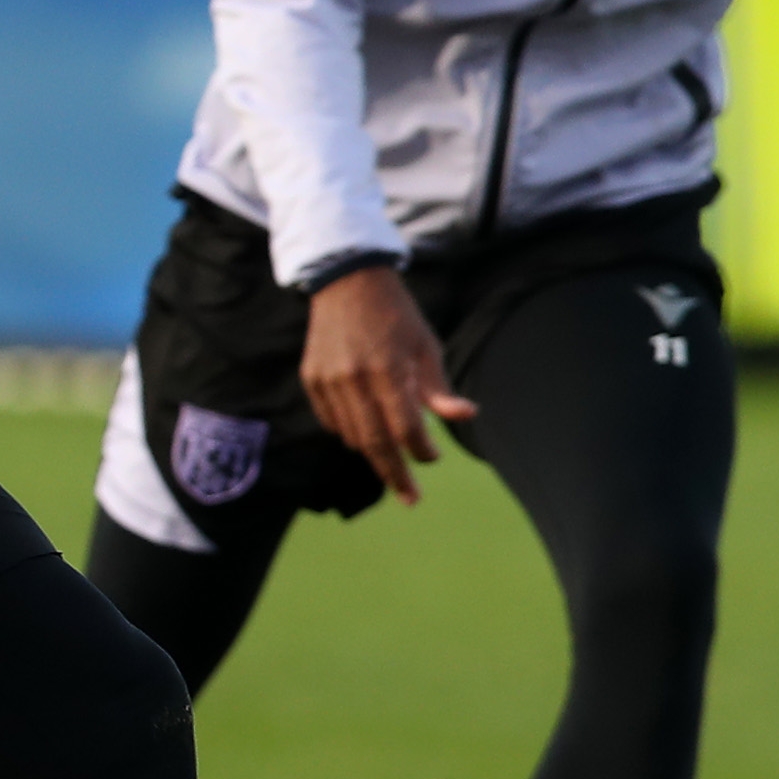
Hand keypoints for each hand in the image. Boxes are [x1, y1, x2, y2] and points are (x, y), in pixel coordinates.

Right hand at [299, 263, 476, 504]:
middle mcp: (353, 379)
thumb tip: (467, 416)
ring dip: (374, 453)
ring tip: (392, 461)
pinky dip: (350, 434)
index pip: (405, 428)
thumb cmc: (396, 315)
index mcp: (386, 369)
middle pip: (375, 443)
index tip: (434, 458)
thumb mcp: (426, 345)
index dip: (422, 451)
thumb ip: (439, 388)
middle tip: (410, 498)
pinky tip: (366, 431)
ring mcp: (328, 380)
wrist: (347, 281)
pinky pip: (332, 422)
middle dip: (395, 475)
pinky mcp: (312, 379)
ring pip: (352, 437)